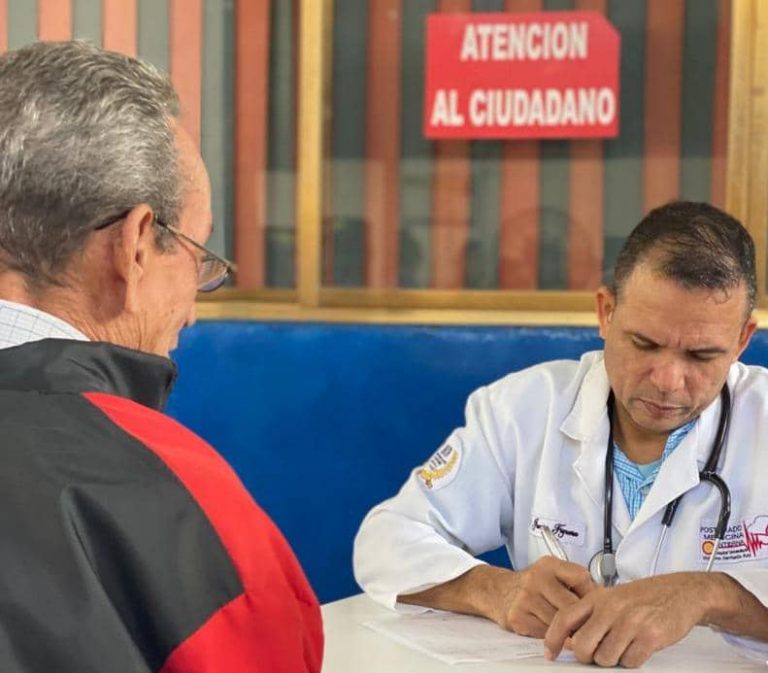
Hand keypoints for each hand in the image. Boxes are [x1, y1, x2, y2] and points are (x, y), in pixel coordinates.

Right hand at [485, 557, 595, 637]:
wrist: (498, 591)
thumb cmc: (532, 585)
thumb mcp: (553, 573)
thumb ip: (576, 582)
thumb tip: (604, 600)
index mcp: (549, 564)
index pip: (581, 578)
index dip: (591, 595)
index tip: (595, 604)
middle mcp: (536, 578)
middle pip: (572, 605)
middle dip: (580, 617)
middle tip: (585, 624)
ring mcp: (526, 598)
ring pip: (560, 622)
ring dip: (567, 630)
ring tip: (568, 628)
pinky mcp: (518, 617)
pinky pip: (545, 633)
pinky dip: (552, 636)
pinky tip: (550, 630)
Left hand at [544, 573, 707, 667]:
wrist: (681, 591)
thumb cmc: (645, 596)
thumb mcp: (612, 597)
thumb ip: (592, 615)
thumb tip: (570, 639)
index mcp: (597, 597)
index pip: (564, 618)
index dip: (552, 639)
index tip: (550, 653)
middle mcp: (611, 608)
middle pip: (582, 646)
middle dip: (588, 657)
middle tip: (598, 653)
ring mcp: (630, 622)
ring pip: (605, 658)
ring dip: (613, 660)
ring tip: (623, 646)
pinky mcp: (650, 636)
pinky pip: (630, 662)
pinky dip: (632, 660)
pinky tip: (638, 647)